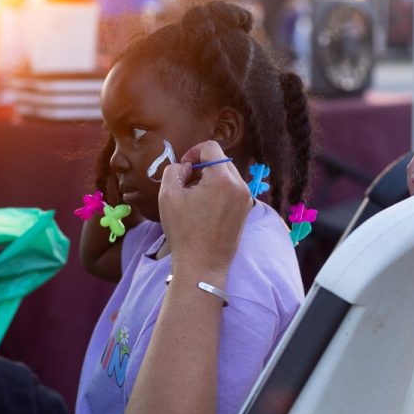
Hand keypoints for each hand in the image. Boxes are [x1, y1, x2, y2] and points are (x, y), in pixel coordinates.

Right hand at [157, 141, 248, 275]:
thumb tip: (186, 167)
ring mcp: (245, 199)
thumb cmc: (183, 232)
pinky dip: (218, 191)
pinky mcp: (245, 211)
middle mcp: (240, 186)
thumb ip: (174, 170)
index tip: (183, 170)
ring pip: (226, 175)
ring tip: (194, 199)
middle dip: (201, 167)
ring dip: (210, 179)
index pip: (210, 148)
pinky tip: (205, 209)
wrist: (202, 265)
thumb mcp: (168, 195)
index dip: (192, 153)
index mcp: (223, 179)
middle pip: (220, 160)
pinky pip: (232, 190)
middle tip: (186, 185)